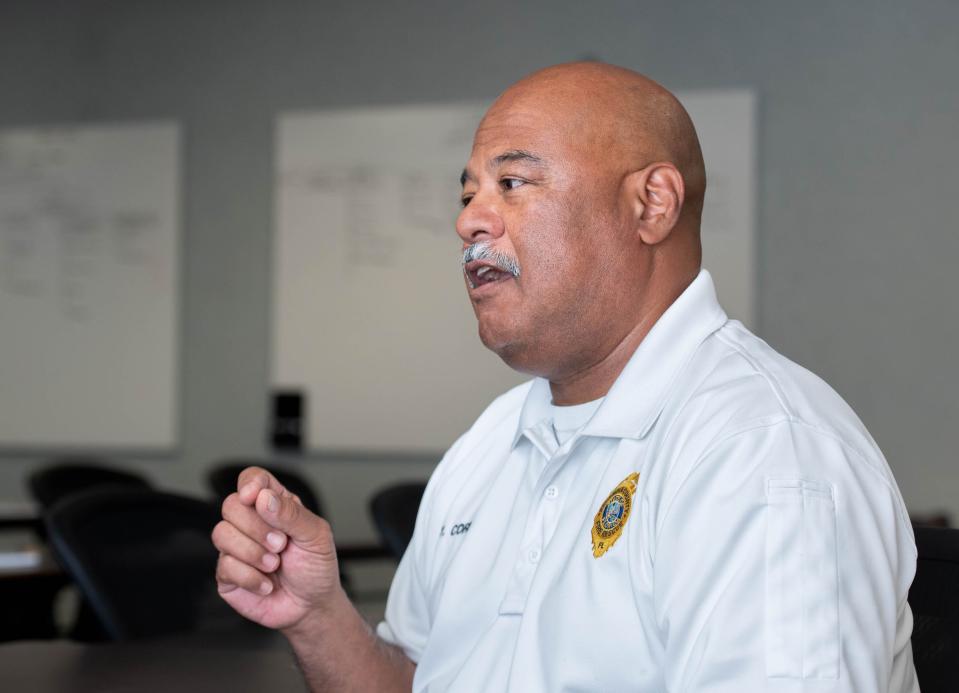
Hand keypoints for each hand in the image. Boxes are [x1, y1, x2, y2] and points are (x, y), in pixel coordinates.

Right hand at [212, 467, 341, 630]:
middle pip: (231, 505)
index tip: (253, 497)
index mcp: (275, 506)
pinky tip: (266, 583)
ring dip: (252, 552)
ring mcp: (237, 547)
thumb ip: (292, 514)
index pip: (252, 479)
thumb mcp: (316, 536)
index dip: (249, 483)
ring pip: (221, 533)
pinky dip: (251, 577)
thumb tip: (263, 497)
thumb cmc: (316, 567)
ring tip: (274, 565)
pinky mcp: (227, 574)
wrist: (311, 606)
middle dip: (257, 527)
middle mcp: (252, 523)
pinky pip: (224, 565)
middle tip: (280, 545)